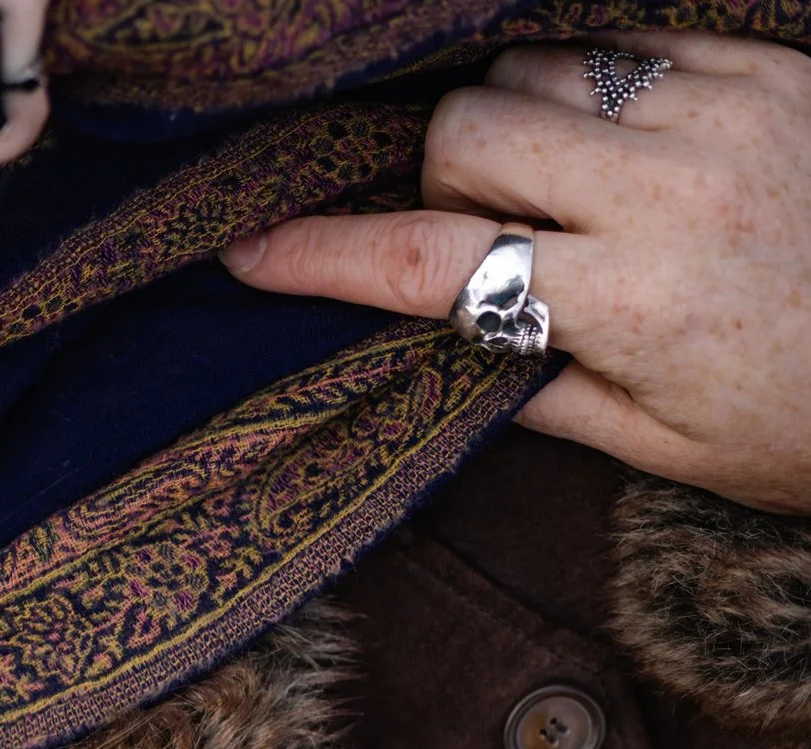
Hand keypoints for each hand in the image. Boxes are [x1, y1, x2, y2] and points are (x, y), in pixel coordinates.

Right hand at [222, 32, 810, 513]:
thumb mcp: (670, 448)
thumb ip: (542, 389)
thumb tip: (445, 342)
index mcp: (633, 306)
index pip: (431, 263)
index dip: (322, 254)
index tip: (248, 250)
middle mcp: (671, 193)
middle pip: (467, 130)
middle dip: (440, 174)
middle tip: (483, 224)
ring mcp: (727, 113)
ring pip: (535, 68)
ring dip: (514, 118)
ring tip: (557, 176)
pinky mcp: (773, 65)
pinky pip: (627, 38)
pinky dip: (595, 81)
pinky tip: (621, 135)